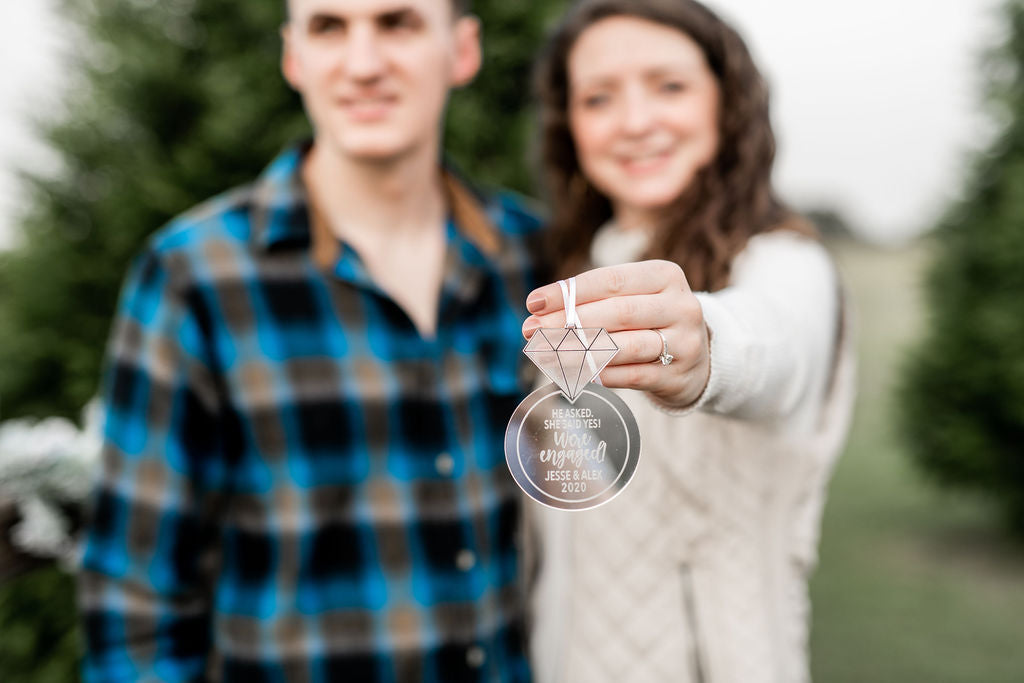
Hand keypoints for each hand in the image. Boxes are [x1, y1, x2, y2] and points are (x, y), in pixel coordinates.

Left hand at [522, 260, 710, 409]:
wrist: (698, 360)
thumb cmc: (649, 321)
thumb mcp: (632, 299)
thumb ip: (592, 301)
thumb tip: (538, 312)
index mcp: (666, 276)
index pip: (611, 280)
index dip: (570, 292)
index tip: (534, 303)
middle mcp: (681, 306)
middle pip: (618, 312)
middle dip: (569, 322)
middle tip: (533, 331)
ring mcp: (684, 342)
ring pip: (626, 346)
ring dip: (580, 350)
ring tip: (547, 353)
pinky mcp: (678, 375)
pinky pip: (633, 376)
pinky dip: (602, 374)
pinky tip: (576, 373)